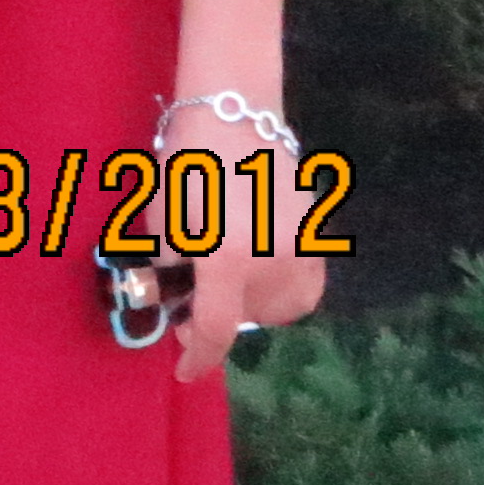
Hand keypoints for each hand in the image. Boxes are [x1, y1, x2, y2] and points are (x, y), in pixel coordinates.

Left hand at [163, 115, 328, 384]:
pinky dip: (281, 289)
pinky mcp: (320, 238)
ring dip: (252, 303)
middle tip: (196, 293)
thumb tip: (174, 308)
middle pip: (248, 319)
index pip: (215, 328)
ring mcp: (304, 250)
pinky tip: (259, 266)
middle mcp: (274, 261)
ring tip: (228, 271)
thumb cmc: (185, 162)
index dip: (199, 358)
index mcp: (227, 256)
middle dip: (218, 314)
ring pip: (280, 308)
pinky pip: (303, 288)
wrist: (235, 113)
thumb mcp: (163, 220)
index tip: (183, 370)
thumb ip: (170, 269)